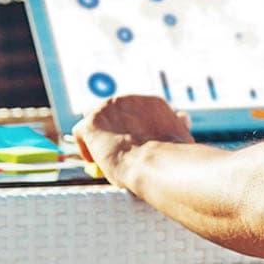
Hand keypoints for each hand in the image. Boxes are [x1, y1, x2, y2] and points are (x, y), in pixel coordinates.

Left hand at [72, 94, 193, 186]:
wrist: (156, 163)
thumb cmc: (172, 157)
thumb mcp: (179, 137)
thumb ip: (176, 126)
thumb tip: (183, 117)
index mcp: (153, 103)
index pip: (136, 111)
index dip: (132, 128)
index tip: (134, 144)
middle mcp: (130, 99)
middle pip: (113, 110)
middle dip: (113, 127)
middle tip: (116, 150)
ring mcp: (108, 108)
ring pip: (94, 117)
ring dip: (96, 133)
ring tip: (100, 154)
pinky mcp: (92, 122)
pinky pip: (81, 132)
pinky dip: (85, 147)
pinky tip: (93, 162)